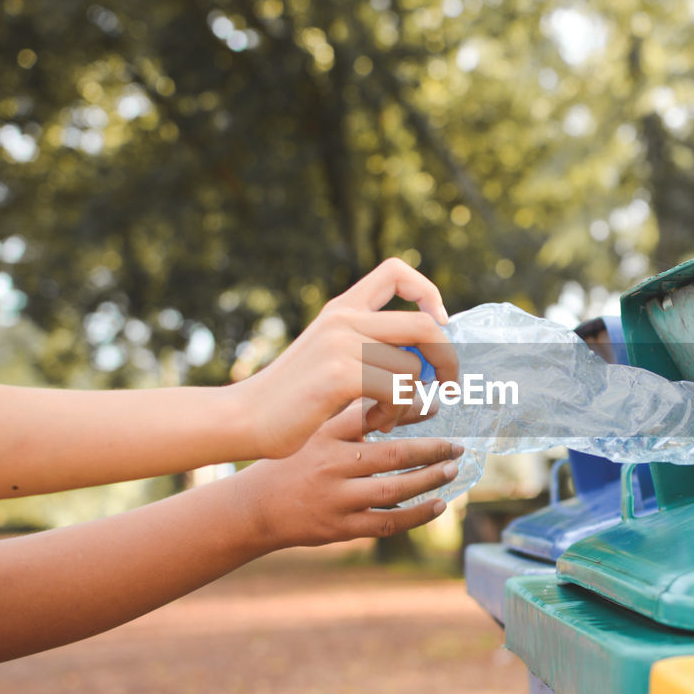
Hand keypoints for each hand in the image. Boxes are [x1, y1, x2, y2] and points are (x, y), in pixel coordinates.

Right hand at [230, 258, 459, 457]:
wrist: (245, 417)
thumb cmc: (293, 396)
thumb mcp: (330, 356)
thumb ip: (369, 347)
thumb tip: (430, 356)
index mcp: (342, 308)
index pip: (396, 271)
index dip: (427, 292)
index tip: (439, 323)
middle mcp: (344, 319)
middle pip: (425, 323)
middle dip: (448, 358)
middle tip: (448, 386)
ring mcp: (341, 344)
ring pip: (413, 368)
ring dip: (410, 401)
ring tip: (385, 416)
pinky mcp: (340, 375)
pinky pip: (397, 392)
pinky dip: (395, 414)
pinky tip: (374, 422)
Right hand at [235, 403, 462, 548]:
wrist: (254, 507)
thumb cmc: (294, 462)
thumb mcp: (315, 432)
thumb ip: (354, 416)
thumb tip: (405, 400)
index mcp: (325, 435)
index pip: (372, 416)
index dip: (408, 410)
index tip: (437, 406)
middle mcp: (331, 465)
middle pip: (392, 455)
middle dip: (431, 450)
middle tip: (456, 446)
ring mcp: (336, 499)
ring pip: (394, 490)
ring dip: (429, 480)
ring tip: (452, 470)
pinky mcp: (340, 528)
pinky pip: (387, 522)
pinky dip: (417, 515)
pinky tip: (440, 504)